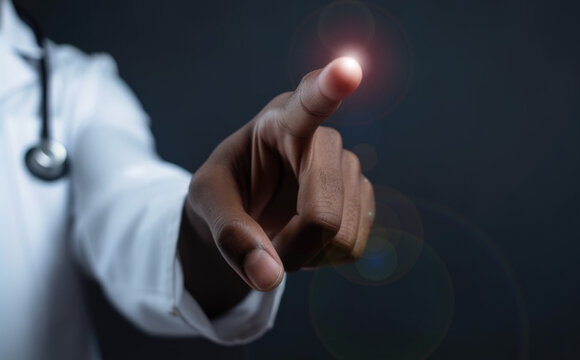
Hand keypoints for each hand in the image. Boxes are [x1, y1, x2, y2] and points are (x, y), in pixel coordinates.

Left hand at [178, 57, 374, 314]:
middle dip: (290, 247)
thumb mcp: (205, 207)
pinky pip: (354, 247)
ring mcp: (350, 169)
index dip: (331, 87)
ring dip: (305, 255)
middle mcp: (324, 139)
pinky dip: (324, 259)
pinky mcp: (364, 199)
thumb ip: (230, 238)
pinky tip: (307, 239)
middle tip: (260, 246)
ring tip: (282, 236)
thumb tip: (269, 278)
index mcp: (280, 122)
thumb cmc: (223, 194)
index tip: (348, 69)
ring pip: (341, 236)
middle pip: (323, 214)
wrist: (247, 208)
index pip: (309, 102)